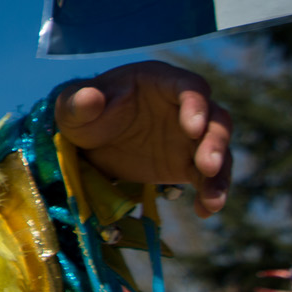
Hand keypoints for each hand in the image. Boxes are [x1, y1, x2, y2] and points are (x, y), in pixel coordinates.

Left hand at [53, 60, 232, 215]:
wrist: (88, 144)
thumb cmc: (84, 114)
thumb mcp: (72, 107)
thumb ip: (79, 102)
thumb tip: (91, 97)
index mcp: (160, 81)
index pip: (189, 86)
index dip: (196, 104)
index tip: (192, 127)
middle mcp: (184, 106)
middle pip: (215, 119)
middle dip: (215, 141)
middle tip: (207, 165)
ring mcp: (190, 137)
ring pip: (219, 149)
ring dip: (220, 172)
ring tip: (212, 198)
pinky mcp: (189, 164)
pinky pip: (209, 177)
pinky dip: (211, 192)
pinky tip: (205, 210)